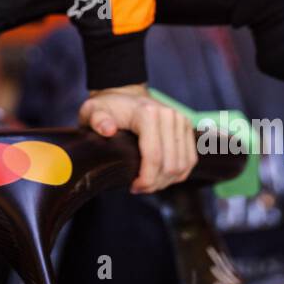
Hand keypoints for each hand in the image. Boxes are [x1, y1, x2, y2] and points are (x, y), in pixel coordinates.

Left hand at [79, 84, 197, 192]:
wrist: (124, 95)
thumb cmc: (107, 107)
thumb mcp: (93, 111)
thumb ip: (97, 120)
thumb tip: (108, 130)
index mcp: (147, 113)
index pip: (154, 156)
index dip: (146, 179)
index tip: (133, 188)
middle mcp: (169, 115)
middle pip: (170, 164)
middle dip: (155, 183)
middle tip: (139, 188)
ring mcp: (181, 120)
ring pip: (182, 165)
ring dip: (167, 181)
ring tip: (148, 184)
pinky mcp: (187, 127)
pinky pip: (190, 160)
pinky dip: (177, 174)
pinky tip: (161, 178)